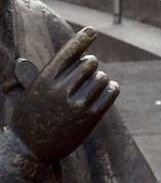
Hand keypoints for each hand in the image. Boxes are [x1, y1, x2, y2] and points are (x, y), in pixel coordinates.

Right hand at [9, 26, 118, 163]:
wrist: (28, 151)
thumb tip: (61, 53)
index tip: (91, 31)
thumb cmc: (30, 117)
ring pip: (102, 77)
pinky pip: (110, 93)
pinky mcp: (89, 119)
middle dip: (89, 66)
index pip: (68, 52)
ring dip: (100, 80)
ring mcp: (76, 106)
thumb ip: (50, 72)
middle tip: (83, 75)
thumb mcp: (33, 92)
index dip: (81, 39)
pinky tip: (107, 89)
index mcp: (45, 81)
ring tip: (90, 88)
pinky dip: (111, 88)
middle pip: (90, 62)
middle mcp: (60, 91)